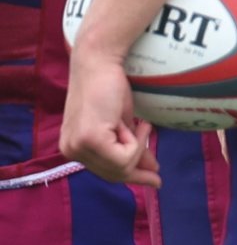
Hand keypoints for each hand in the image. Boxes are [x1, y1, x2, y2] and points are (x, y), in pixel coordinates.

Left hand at [60, 51, 159, 186]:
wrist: (99, 63)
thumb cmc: (110, 87)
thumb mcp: (123, 125)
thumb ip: (132, 147)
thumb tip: (153, 170)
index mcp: (73, 147)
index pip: (104, 173)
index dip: (130, 177)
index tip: (154, 181)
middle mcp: (71, 150)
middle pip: (113, 174)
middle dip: (137, 167)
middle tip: (157, 172)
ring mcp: (78, 146)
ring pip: (121, 166)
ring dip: (137, 147)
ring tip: (141, 126)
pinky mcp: (90, 139)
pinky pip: (124, 155)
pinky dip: (137, 142)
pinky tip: (137, 124)